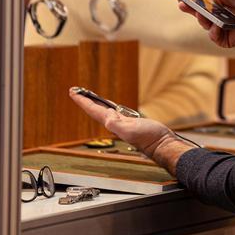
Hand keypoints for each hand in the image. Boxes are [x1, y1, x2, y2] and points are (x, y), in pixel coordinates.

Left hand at [67, 90, 194, 173]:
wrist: (161, 144)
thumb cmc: (149, 138)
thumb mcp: (131, 131)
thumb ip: (118, 125)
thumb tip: (107, 116)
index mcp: (112, 124)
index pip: (93, 110)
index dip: (82, 101)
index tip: (73, 92)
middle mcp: (114, 123)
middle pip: (95, 109)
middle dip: (84, 100)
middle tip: (75, 90)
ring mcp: (122, 123)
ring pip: (103, 110)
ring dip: (94, 102)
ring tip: (86, 95)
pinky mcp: (130, 122)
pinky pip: (114, 111)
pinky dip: (108, 105)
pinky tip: (107, 105)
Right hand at [178, 0, 234, 48]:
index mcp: (214, 2)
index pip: (196, 1)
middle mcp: (214, 15)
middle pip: (196, 12)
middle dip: (188, 8)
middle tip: (183, 3)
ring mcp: (218, 27)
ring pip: (203, 23)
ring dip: (202, 17)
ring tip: (203, 11)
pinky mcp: (224, 39)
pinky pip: (213, 36)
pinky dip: (213, 30)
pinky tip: (217, 24)